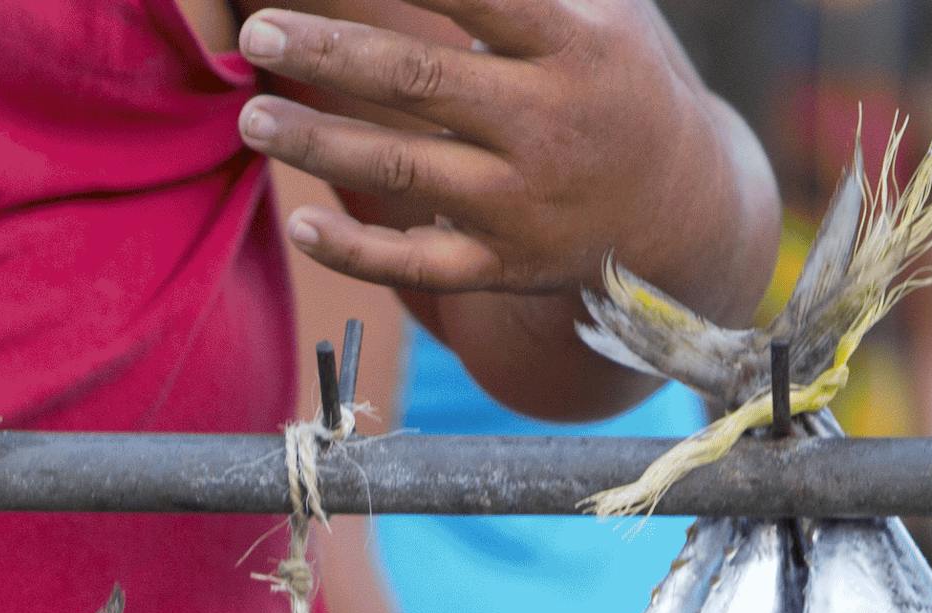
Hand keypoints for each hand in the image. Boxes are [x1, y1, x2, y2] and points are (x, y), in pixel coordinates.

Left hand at [235, 0, 772, 320]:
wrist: (680, 207)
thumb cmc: (617, 80)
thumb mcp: (602, 8)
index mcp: (571, 47)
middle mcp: (547, 124)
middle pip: (420, 82)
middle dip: (332, 53)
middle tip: (257, 28)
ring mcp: (523, 203)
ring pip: (405, 173)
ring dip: (319, 144)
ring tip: (251, 119)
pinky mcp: (504, 266)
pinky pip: (420, 268)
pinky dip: (356, 254)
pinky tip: (298, 225)